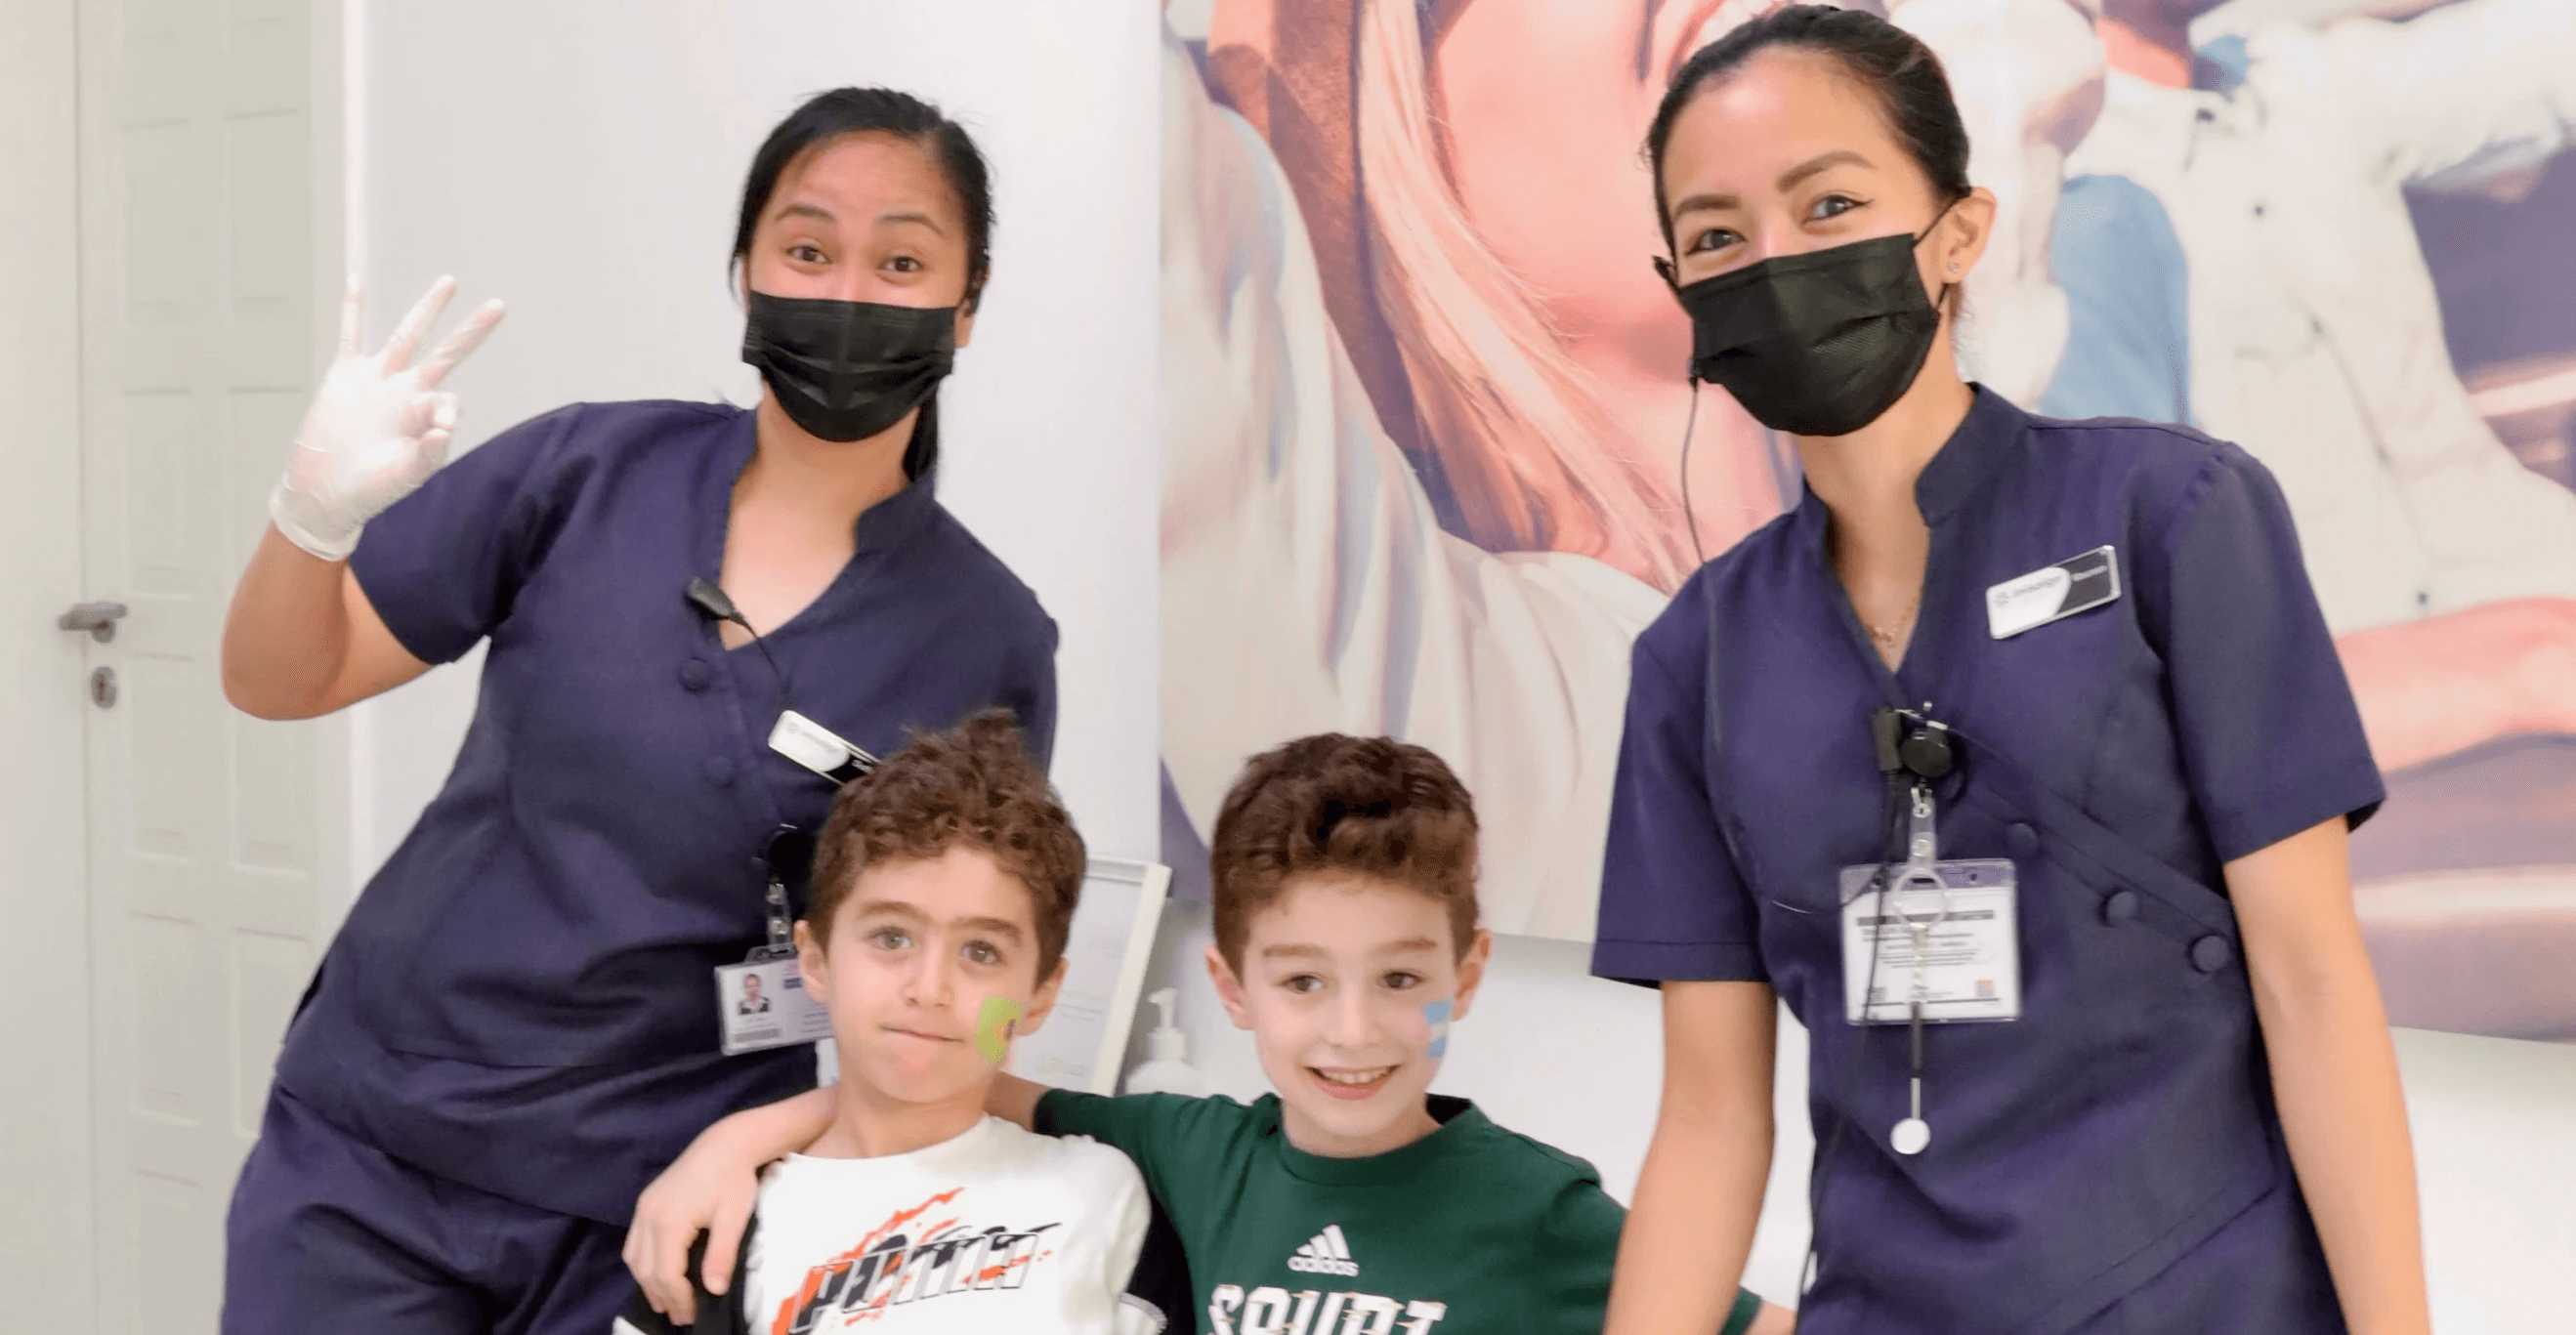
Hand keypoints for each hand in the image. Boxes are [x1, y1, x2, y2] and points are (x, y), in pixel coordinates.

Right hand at [269, 275, 505, 560]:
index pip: (446, 401)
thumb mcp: (406, 476)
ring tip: (450, 282)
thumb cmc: (371, 489)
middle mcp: (406, 393)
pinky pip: (350, 335)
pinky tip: (356, 279)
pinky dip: (352, 308)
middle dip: (471, 331)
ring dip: (427, 308)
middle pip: (444, 353)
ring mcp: (377, 381)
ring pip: (407, 336)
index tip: (434, 431)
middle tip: (499, 306)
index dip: (442, 413)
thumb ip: (430, 453)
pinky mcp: (344, 376)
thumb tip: (446, 426)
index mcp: (425, 417)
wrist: (325, 493)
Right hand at [623, 1123, 766, 1324]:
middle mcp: (648, 1215)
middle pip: (646, 1270)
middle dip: (663, 1296)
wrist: (725, 1144)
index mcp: (669, 1221)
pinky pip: (634, 1243)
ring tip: (667, 1303)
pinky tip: (657, 1275)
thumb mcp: (734, 1218)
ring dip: (648, 1283)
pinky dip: (643, 1264)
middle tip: (681, 1317)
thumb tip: (714, 1291)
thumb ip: (721, 1255)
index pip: (665, 1274)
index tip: (693, 1314)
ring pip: (635, 1258)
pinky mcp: (645, 1202)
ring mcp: (643, 1208)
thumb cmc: (734, 1180)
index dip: (678, 1298)